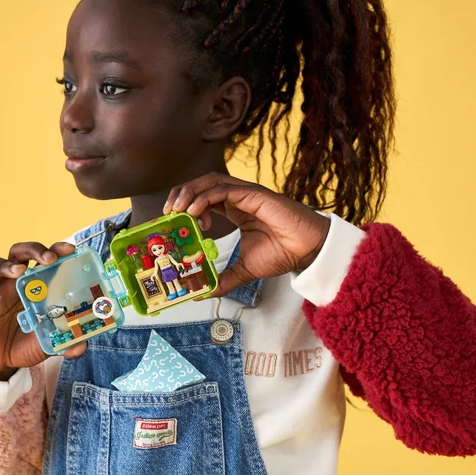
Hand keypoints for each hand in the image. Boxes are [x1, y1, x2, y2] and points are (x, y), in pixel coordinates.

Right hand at [0, 240, 86, 379]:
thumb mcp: (50, 343)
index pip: (44, 257)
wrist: (1, 362)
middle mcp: (14, 281)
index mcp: (35, 283)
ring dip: (4, 263)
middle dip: (33, 249)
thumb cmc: (27, 343)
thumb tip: (82, 346)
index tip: (69, 249)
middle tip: (48, 259)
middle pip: (18, 251)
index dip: (56, 248)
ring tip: (19, 272)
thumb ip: (67, 343)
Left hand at [163, 172, 330, 296]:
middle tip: (168, 212)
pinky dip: (204, 198)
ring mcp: (246, 194)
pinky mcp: (254, 194)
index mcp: (236, 209)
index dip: (185, 204)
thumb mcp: (244, 270)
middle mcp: (239, 198)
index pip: (204, 197)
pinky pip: (223, 190)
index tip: (172, 220)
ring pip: (210, 181)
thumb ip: (224, 279)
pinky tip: (194, 212)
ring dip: (189, 192)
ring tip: (176, 210)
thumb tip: (204, 293)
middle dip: (182, 194)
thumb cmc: (283, 253)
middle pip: (203, 184)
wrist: (307, 251)